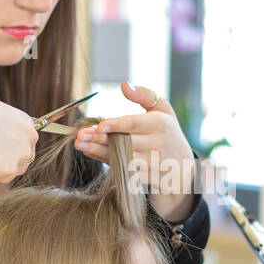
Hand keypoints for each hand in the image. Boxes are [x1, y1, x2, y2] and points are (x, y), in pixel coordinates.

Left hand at [74, 81, 197, 221]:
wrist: (183, 168)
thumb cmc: (168, 133)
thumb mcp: (163, 110)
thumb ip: (144, 95)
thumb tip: (124, 85)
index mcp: (161, 124)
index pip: (135, 124)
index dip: (116, 125)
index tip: (98, 125)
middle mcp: (157, 145)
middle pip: (123, 141)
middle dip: (99, 139)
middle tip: (79, 135)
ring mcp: (152, 164)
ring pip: (120, 157)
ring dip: (98, 151)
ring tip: (81, 145)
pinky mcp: (145, 178)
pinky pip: (121, 169)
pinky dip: (104, 161)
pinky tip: (91, 152)